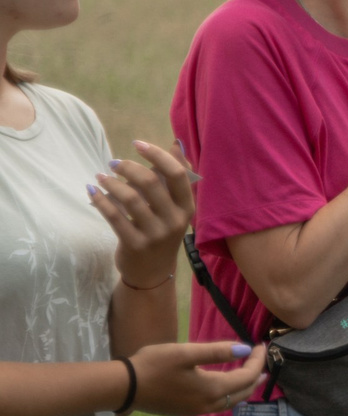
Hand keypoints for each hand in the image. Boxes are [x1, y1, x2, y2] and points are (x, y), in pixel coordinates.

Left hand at [90, 139, 194, 285]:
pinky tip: (92, 191)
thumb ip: (175, 178)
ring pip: (130, 198)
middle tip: (113, 163)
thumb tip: (175, 144)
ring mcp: (155, 234)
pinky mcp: (134, 244)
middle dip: (128, 167)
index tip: (137, 144)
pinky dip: (100, 200)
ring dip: (111, 183)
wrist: (152, 271)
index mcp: (187, 207)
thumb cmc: (162, 231)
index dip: (157, 155)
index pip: (176, 174)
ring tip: (101, 177)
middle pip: (151, 183)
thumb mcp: (175, 207)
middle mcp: (175, 220)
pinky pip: (113, 216)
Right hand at [127, 341, 266, 415]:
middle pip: (242, 393)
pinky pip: (218, 406)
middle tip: (262, 361)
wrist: (124, 387)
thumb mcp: (186, 352)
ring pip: (231, 402)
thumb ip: (217, 351)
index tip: (261, 345)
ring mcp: (196, 410)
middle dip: (256, 376)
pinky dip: (229, 396)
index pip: (246, 377)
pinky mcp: (186, 411)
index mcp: (212, 389)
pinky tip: (226, 389)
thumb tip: (245, 349)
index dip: (257, 361)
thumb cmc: (154, 365)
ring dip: (244, 389)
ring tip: (253, 376)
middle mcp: (208, 405)